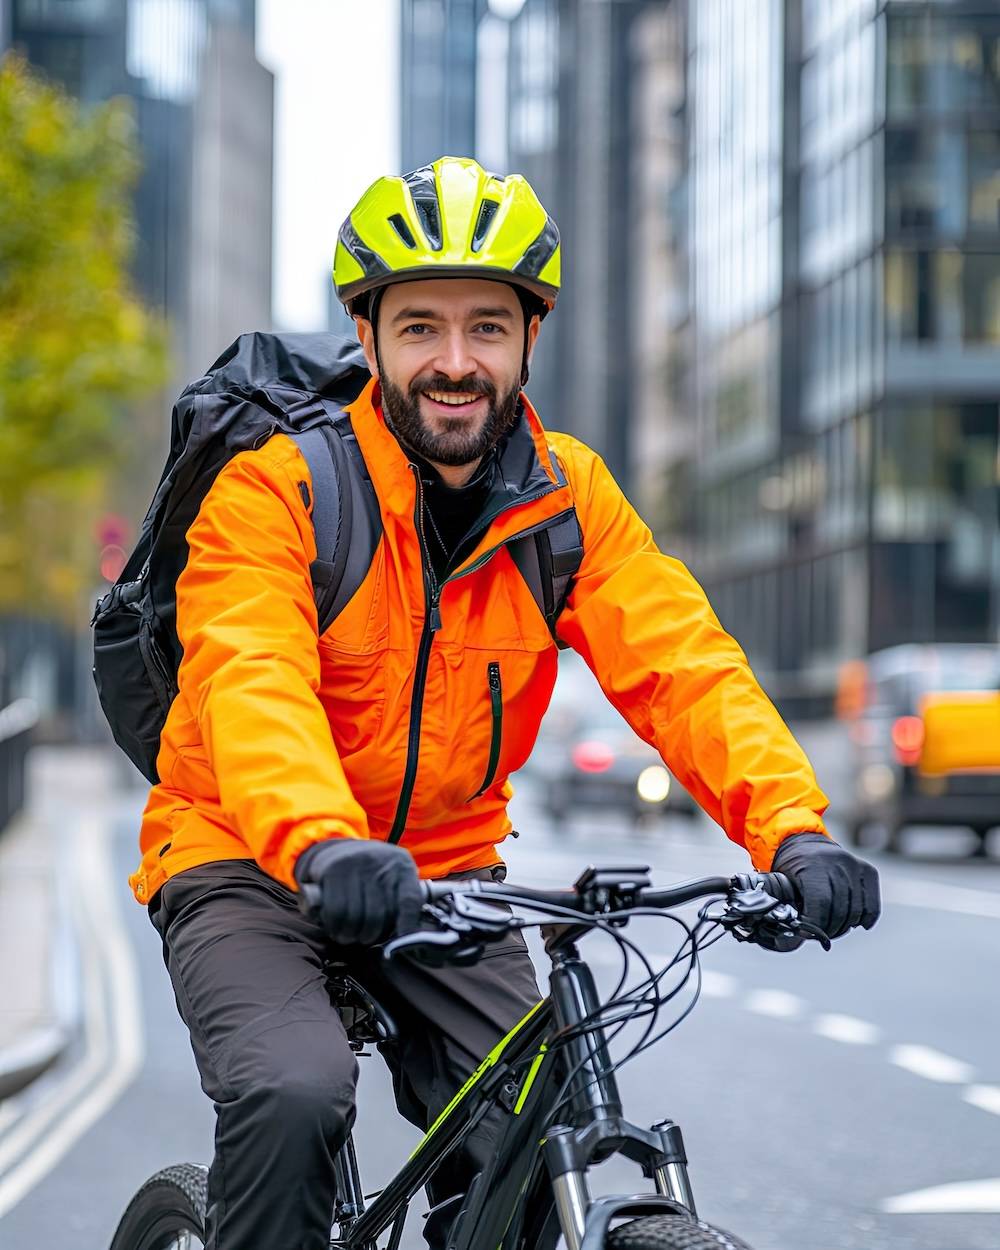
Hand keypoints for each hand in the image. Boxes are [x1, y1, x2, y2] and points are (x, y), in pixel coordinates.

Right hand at [295, 838, 422, 944]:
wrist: (337, 848)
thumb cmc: (369, 871)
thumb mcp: (393, 876)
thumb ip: (401, 900)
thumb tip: (407, 934)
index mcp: (401, 864)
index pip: (410, 901)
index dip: (407, 926)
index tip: (401, 945)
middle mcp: (380, 861)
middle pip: (380, 915)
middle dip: (371, 935)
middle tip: (365, 938)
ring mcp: (356, 864)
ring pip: (356, 917)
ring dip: (352, 935)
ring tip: (350, 936)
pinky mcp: (333, 870)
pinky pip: (336, 911)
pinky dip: (336, 927)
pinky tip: (337, 928)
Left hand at [770, 833, 879, 940]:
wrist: (804, 842)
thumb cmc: (790, 866)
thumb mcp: (782, 880)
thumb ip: (789, 903)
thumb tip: (801, 932)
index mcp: (812, 864)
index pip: (820, 903)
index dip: (815, 923)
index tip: (807, 934)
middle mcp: (837, 862)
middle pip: (840, 909)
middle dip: (829, 929)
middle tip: (820, 935)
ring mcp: (855, 865)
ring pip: (856, 910)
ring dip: (844, 927)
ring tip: (832, 931)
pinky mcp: (868, 870)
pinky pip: (872, 903)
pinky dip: (865, 918)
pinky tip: (856, 925)